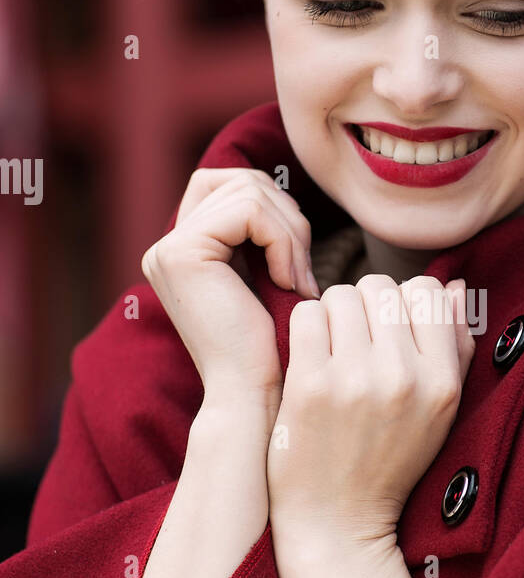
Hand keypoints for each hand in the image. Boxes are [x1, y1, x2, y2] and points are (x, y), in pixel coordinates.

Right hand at [141, 168, 318, 408]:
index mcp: (183, 250)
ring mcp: (167, 247)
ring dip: (291, 234)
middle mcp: (166, 246)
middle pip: (242, 182)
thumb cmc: (270, 348)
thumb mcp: (267, 279)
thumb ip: (262, 235)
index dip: (277, 209)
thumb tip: (283, 190)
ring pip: (249, 192)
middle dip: (288, 218)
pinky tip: (288, 281)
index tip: (297, 260)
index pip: (233, 186)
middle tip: (304, 272)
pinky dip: (282, 241)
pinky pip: (249, 212)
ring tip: (298, 281)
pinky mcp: (181, 252)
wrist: (251, 395)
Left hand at [266, 275, 474, 545]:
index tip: (391, 329)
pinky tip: (310, 356)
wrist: (337, 521)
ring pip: (341, 294)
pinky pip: (306, 313)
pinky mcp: (309, 385)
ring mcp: (354, 379)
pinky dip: (306, 327)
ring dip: (334, 314)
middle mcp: (403, 377)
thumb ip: (456, 347)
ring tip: (333, 348)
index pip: (428, 291)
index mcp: (442, 383)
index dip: (406, 300)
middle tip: (356, 339)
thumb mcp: (441, 412)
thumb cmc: (390, 462)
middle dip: (366, 305)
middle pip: (380, 286)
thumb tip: (456, 285)